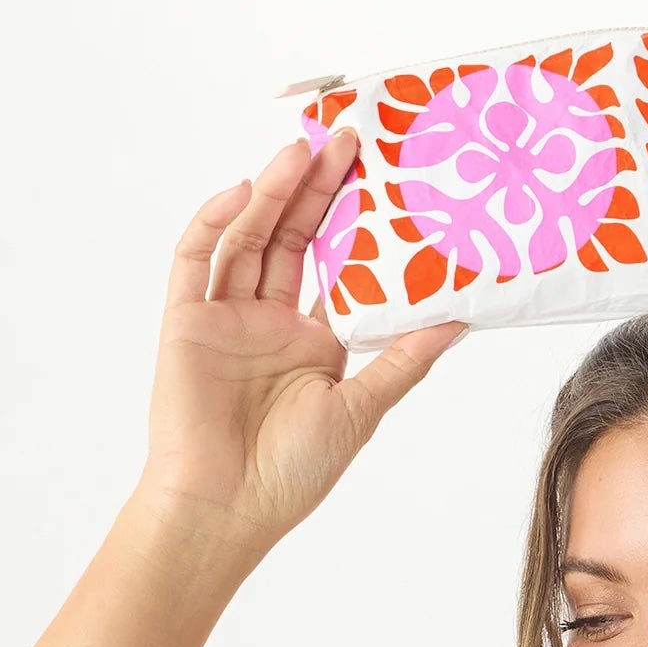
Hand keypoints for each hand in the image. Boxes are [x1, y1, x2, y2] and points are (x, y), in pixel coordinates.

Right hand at [134, 131, 467, 554]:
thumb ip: (404, 359)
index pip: (339, 265)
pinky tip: (245, 192)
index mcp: (315, 340)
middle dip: (319, 188)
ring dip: (275, 192)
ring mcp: (227, 317)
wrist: (228, 506)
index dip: (356, 223)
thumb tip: (460, 319)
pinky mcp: (187, 320)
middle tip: (349, 140)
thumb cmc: (293, 471)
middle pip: (296, 237)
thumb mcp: (362, 407)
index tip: (385, 180)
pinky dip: (216, 221)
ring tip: (304, 150)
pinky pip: (197, 258)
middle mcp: (271, 320)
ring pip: (251, 237)